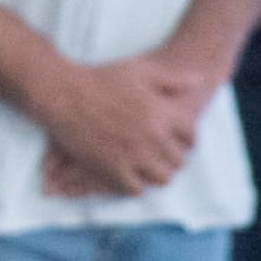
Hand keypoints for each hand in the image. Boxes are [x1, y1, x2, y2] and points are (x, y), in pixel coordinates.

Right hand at [33, 54, 209, 196]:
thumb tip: (197, 81)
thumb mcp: (139, 71)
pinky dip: (134, 185)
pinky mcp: (112, 168)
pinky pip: (136, 189)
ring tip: (145, 169)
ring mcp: (133, 155)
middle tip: (158, 156)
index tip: (175, 142)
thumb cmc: (99, 78)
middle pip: (178, 161)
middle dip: (171, 159)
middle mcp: (153, 136)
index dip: (186, 141)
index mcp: (162, 114)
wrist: (63, 93)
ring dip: (156, 175)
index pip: (191, 137)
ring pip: (162, 179)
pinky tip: (127, 175)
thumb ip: (171, 79)